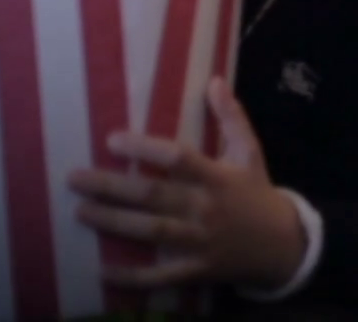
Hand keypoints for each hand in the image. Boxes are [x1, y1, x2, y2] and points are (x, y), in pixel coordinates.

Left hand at [67, 79, 306, 291]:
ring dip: (113, 222)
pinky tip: (102, 271)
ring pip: (151, 231)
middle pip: (153, 196)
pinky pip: (160, 275)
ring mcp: (200, 241)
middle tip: (74, 178)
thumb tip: (215, 80)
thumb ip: (232, 117)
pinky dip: (132, 277)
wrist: (282, 244)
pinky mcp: (196, 269)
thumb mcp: (250, 151)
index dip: (145, 149)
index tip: (112, 139)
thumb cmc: (257, 192)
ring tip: (80, 211)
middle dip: (111, 187)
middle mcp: (206, 207)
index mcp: (218, 177)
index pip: (178, 159)